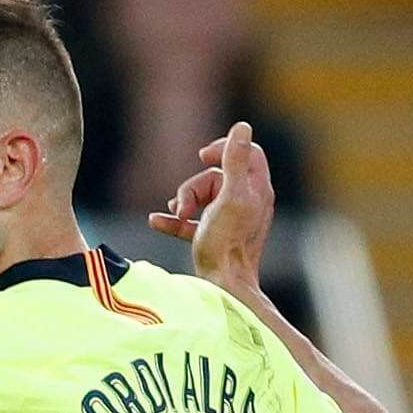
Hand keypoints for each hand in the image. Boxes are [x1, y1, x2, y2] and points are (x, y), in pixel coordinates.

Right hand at [151, 120, 275, 287]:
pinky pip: (190, 221)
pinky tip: (156, 221)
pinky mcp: (213, 236)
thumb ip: (235, 160)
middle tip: (183, 205)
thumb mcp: (230, 196)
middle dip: (193, 186)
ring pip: (201, 197)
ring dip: (182, 202)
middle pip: (215, 176)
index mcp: (256, 189)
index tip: (203, 156)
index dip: (224, 147)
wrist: (224, 287)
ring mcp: (229, 219)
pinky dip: (174, 220)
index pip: (246, 152)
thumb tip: (242, 126)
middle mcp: (246, 201)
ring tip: (176, 216)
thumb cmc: (227, 243)